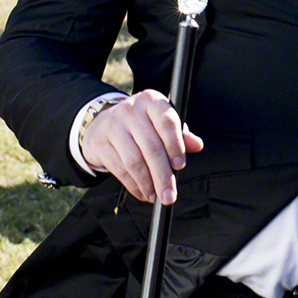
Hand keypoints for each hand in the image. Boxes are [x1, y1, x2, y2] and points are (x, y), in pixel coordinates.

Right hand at [81, 89, 203, 204]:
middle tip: (170, 194)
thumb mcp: (160, 123)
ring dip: (148, 184)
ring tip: (156, 195)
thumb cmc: (140, 125)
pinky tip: (143, 192)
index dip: (175, 146)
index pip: (166, 122)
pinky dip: (134, 186)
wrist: (102, 124)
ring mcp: (113, 126)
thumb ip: (180, 134)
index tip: (180, 166)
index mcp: (151, 101)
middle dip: (163, 176)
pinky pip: (120, 170)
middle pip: (151, 147)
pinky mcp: (100, 143)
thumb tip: (196, 145)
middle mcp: (130, 110)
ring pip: (135, 162)